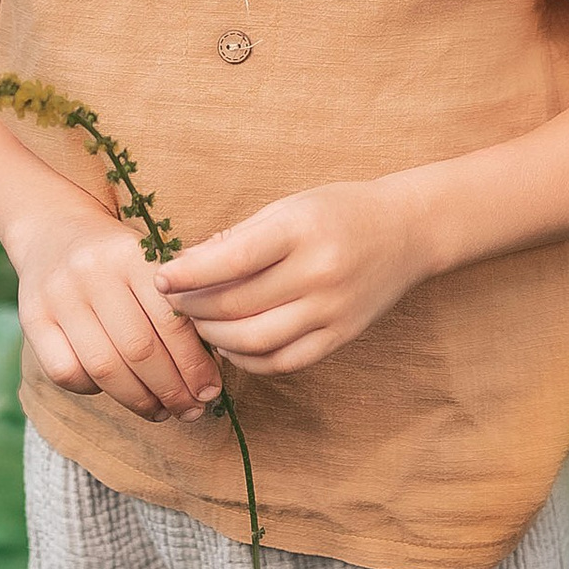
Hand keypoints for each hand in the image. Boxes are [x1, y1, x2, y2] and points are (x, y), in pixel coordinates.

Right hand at [10, 194, 223, 421]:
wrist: (54, 228)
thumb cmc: (119, 256)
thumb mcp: (152, 258)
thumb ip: (182, 299)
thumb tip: (216, 363)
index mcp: (132, 254)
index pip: (171, 321)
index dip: (194, 364)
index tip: (210, 390)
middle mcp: (92, 272)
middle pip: (139, 350)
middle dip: (171, 390)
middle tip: (191, 410)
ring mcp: (58, 296)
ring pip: (104, 367)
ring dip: (138, 399)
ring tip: (161, 411)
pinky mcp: (32, 318)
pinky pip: (66, 372)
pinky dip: (93, 390)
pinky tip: (114, 391)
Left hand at [159, 178, 425, 374]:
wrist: (407, 231)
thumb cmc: (339, 211)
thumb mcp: (290, 207)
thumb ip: (239, 237)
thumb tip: (184, 264)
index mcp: (302, 230)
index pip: (233, 260)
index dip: (189, 274)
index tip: (161, 277)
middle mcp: (319, 272)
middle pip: (237, 304)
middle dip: (194, 306)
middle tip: (173, 301)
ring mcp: (332, 310)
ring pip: (254, 340)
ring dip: (215, 336)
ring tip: (199, 322)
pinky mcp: (341, 336)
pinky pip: (282, 361)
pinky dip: (248, 359)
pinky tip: (232, 344)